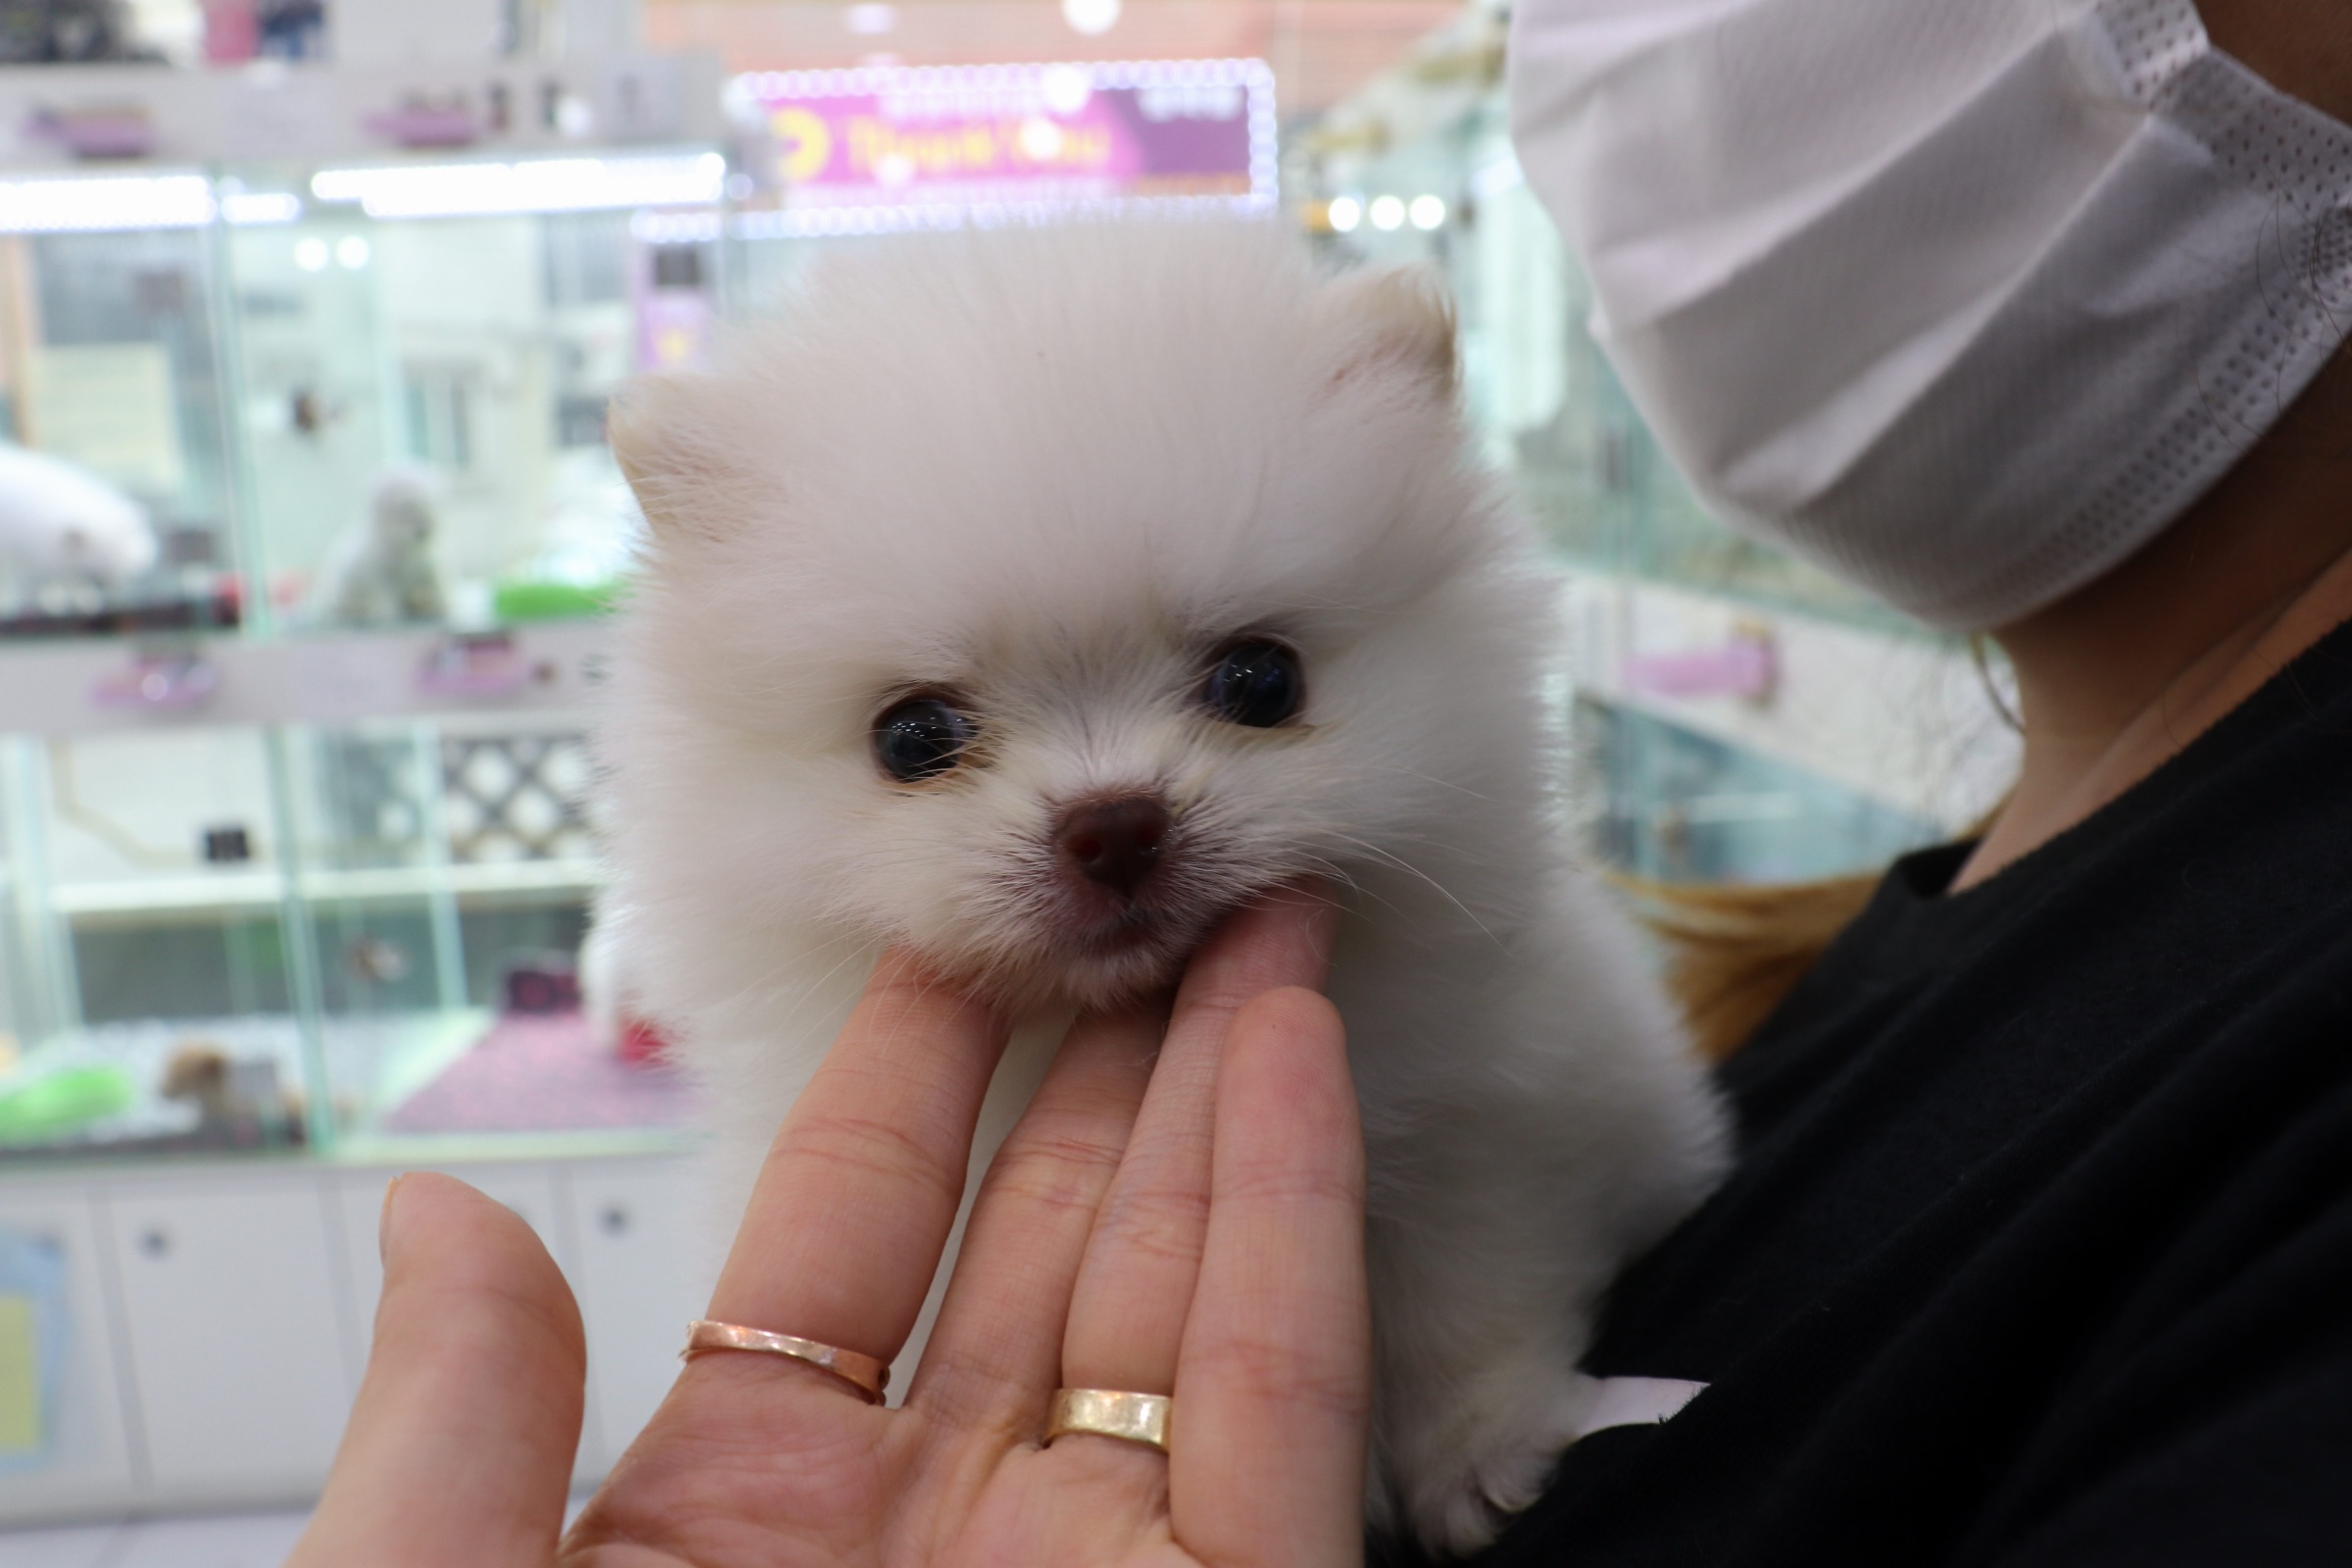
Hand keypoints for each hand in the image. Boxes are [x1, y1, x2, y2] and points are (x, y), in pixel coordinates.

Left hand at [289, 887, 1367, 1567]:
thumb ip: (454, 1451)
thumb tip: (439, 1210)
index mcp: (729, 1532)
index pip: (836, 1244)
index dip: (899, 1080)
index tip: (951, 944)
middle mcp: (930, 1543)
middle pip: (1034, 1246)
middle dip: (1098, 1061)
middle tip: (1146, 898)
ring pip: (1175, 1296)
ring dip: (1223, 1101)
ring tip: (1253, 926)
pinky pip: (1268, 1405)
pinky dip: (1291, 1224)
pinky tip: (1289, 1062)